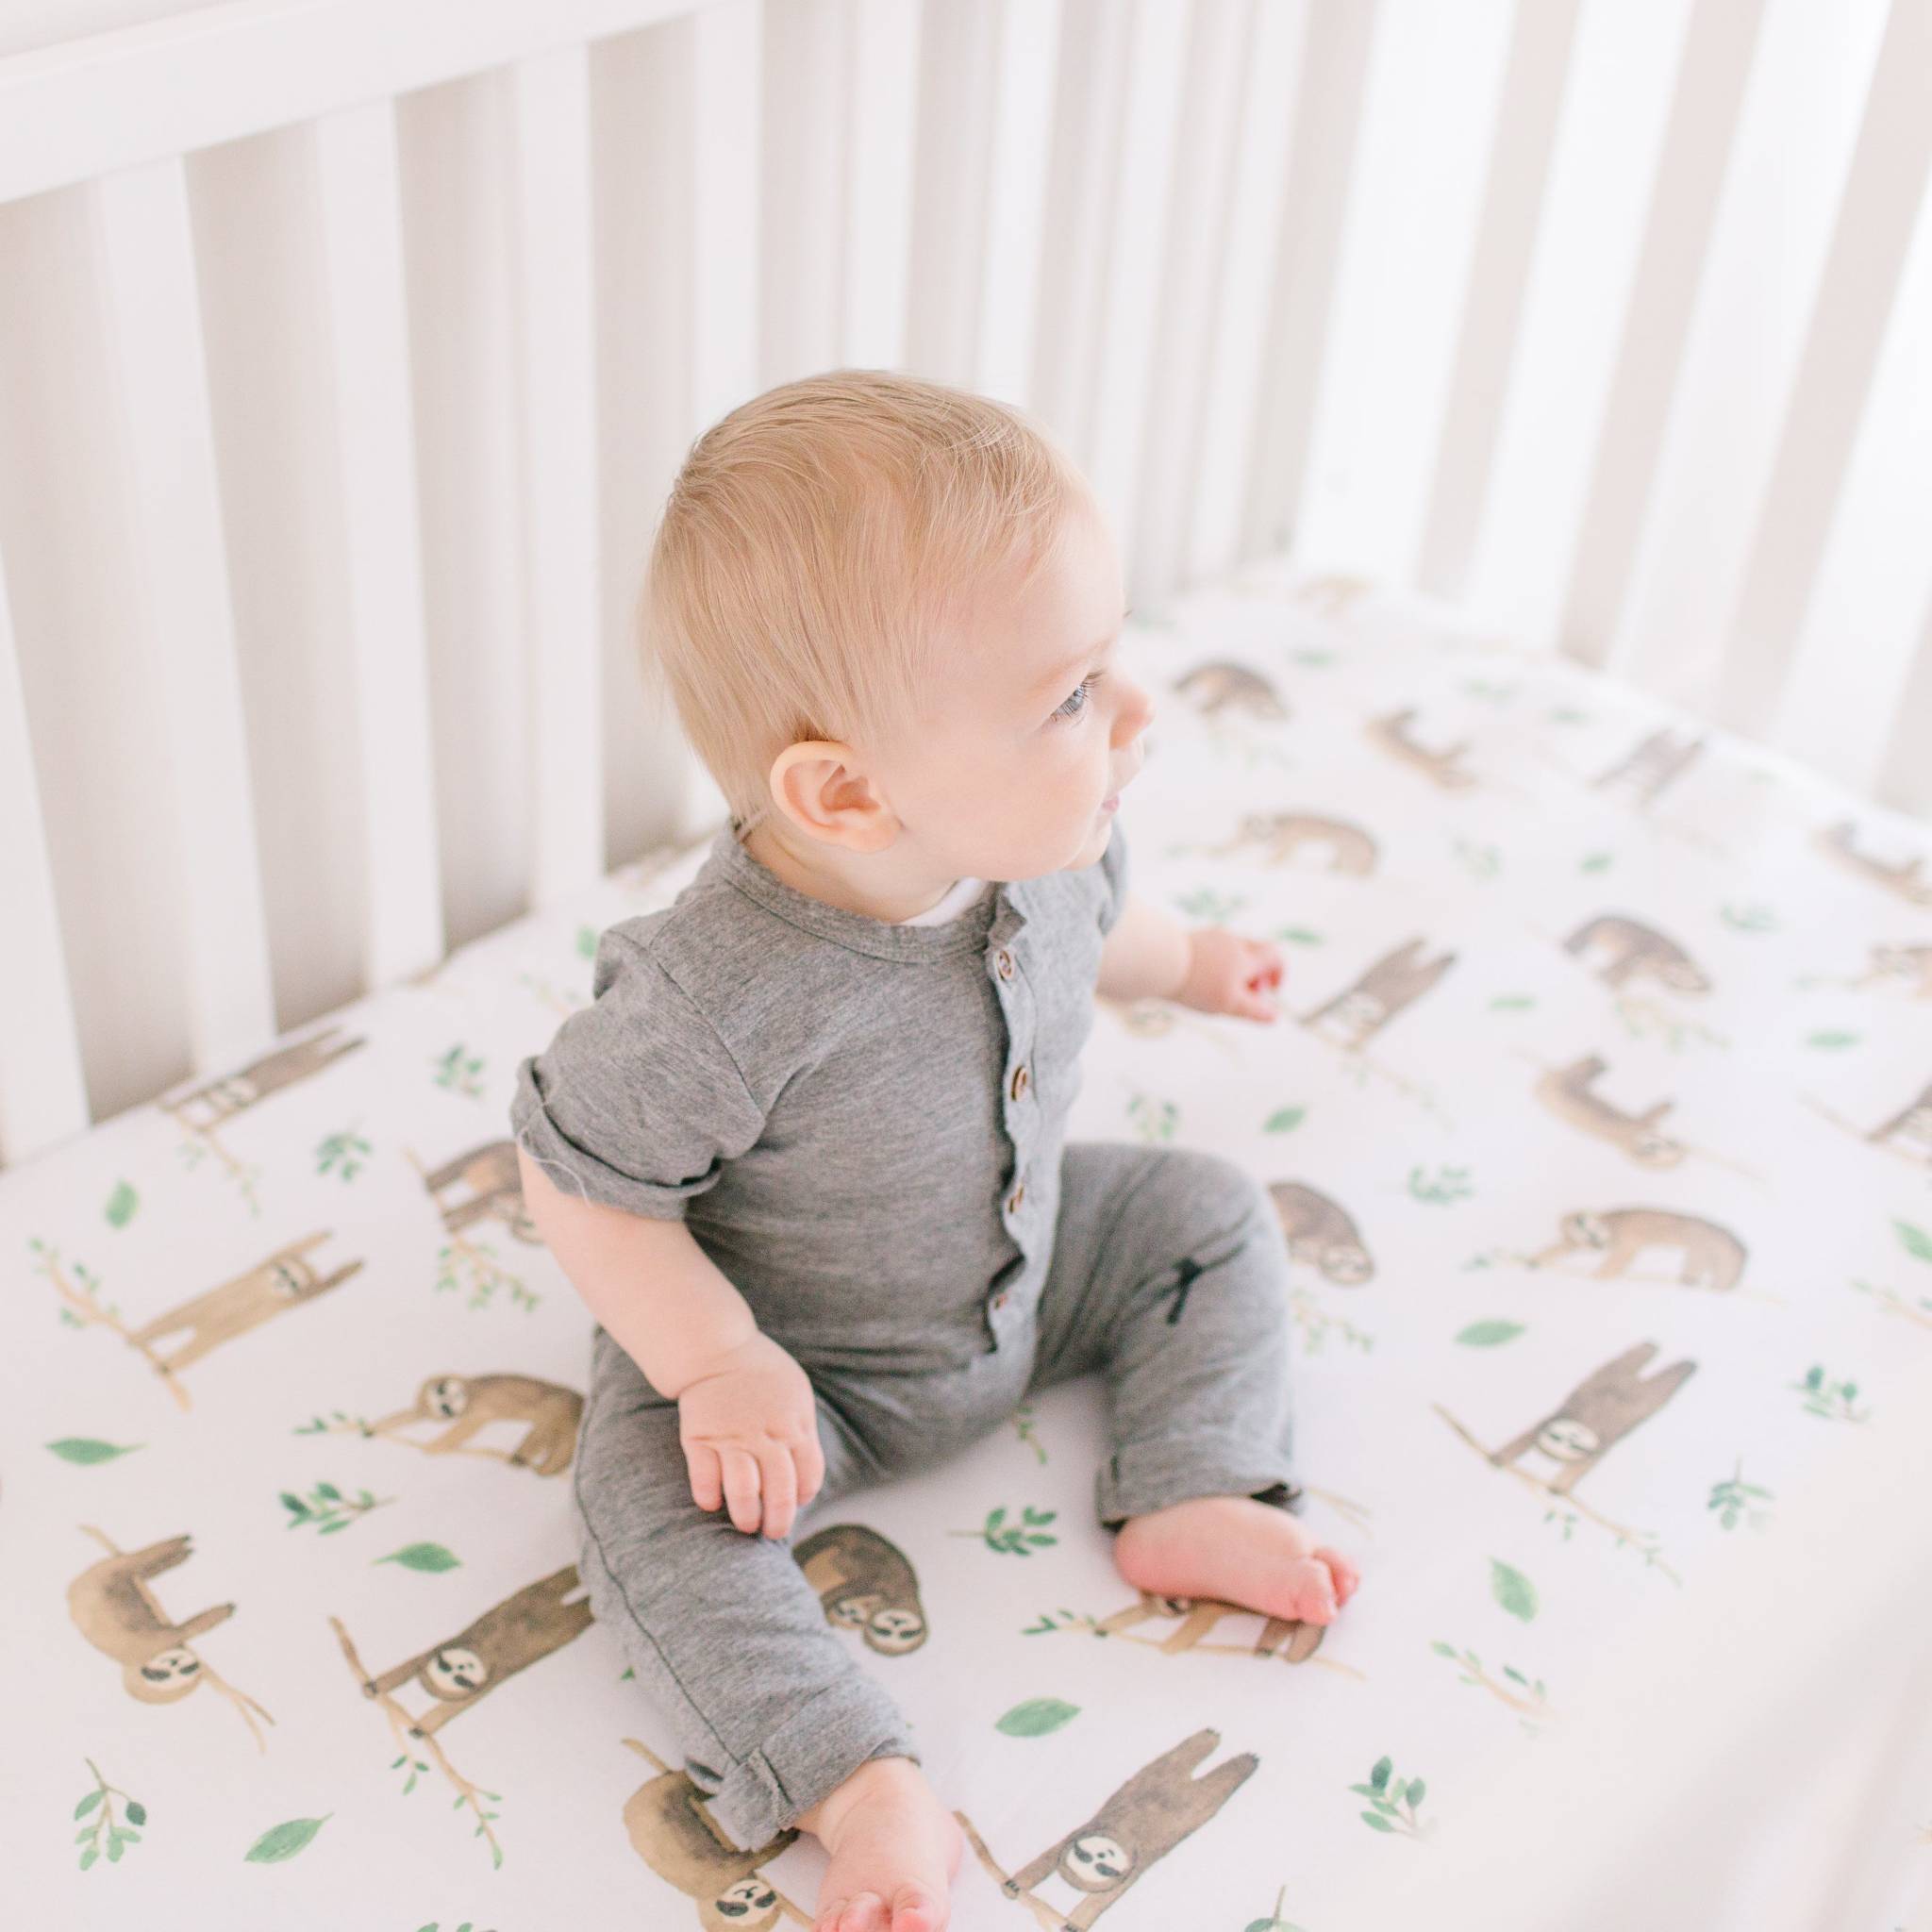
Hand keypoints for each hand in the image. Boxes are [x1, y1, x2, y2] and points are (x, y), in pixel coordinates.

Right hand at [676, 1330, 825, 1538]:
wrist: (716, 1348)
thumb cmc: (761, 1372)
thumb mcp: (797, 1393)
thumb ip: (802, 1430)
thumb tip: (805, 1471)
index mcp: (794, 1426)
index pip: (809, 1475)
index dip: (803, 1496)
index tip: (795, 1503)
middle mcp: (765, 1436)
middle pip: (779, 1491)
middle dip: (778, 1521)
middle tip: (772, 1532)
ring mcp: (731, 1438)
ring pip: (743, 1491)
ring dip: (745, 1515)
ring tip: (746, 1525)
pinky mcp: (699, 1437)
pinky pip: (704, 1478)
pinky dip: (708, 1497)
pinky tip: (712, 1504)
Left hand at [1176, 927, 1285, 1021]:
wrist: (1158, 961)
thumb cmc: (1197, 984)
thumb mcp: (1230, 1004)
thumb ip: (1255, 1010)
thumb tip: (1274, 1016)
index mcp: (1246, 956)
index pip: (1276, 955)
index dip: (1278, 973)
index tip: (1267, 991)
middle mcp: (1232, 940)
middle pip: (1256, 952)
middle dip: (1255, 974)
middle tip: (1241, 993)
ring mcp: (1212, 936)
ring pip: (1234, 951)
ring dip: (1234, 970)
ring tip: (1217, 990)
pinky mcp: (1194, 939)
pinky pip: (1214, 950)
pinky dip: (1216, 965)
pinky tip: (1199, 981)